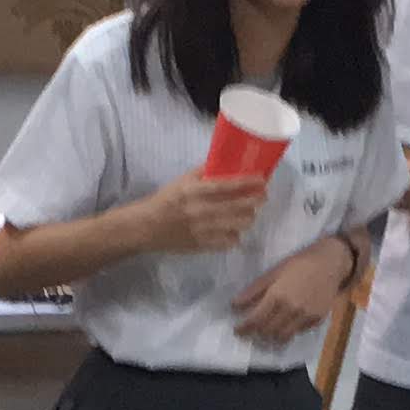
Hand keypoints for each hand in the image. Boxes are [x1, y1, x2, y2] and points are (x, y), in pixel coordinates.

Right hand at [134, 171, 266, 255]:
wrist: (147, 227)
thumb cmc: (166, 200)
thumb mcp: (181, 181)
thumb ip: (203, 172)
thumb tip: (226, 164)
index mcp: (193, 191)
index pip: (226, 186)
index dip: (247, 182)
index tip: (262, 179)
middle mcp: (200, 211)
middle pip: (237, 207)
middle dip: (255, 201)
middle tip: (262, 196)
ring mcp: (202, 230)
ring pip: (237, 225)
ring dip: (248, 218)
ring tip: (249, 213)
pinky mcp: (203, 245)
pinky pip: (229, 242)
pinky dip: (235, 236)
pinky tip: (233, 230)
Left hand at [232, 237, 354, 342]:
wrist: (331, 263)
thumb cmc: (300, 263)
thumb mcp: (274, 272)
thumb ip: (254, 290)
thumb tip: (235, 305)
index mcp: (278, 296)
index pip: (255, 320)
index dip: (243, 328)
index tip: (237, 330)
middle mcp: (291, 310)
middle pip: (268, 331)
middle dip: (256, 333)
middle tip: (250, 330)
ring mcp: (305, 317)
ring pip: (283, 336)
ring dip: (271, 336)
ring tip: (266, 330)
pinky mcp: (317, 320)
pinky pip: (298, 332)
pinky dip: (289, 331)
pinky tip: (285, 323)